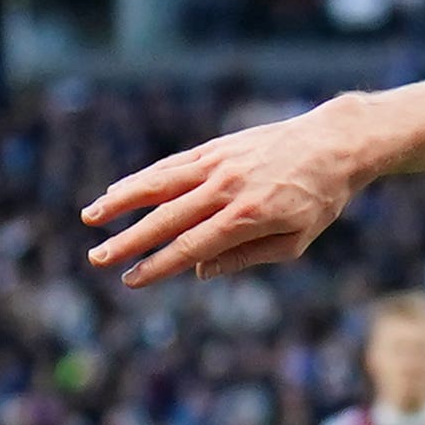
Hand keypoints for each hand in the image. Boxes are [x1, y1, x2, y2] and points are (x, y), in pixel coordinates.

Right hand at [83, 94, 389, 287]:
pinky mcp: (216, 148)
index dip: (158, 266)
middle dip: (128, 241)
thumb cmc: (319, 199)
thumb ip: (247, 256)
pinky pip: (172, 165)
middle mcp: (227, 188)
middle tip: (97, 259)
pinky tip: (119, 189)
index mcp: (248, 216)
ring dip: (121, 201)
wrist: (334, 144)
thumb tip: (200, 270)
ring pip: (159, 183)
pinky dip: (143, 178)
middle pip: (166, 218)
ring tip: (90, 217)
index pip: (191, 246)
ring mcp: (218, 164)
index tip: (131, 280)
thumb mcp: (296, 240)